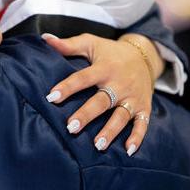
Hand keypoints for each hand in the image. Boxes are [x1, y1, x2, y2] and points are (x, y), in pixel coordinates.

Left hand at [42, 33, 163, 156]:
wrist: (144, 56)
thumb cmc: (110, 52)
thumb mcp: (91, 43)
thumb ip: (68, 44)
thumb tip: (45, 39)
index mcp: (104, 68)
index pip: (83, 78)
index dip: (67, 87)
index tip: (51, 97)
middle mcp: (119, 84)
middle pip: (102, 101)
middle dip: (87, 115)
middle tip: (70, 128)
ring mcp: (132, 97)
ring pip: (121, 116)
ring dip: (110, 131)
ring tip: (97, 145)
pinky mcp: (144, 108)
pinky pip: (142, 124)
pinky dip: (137, 137)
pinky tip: (128, 150)